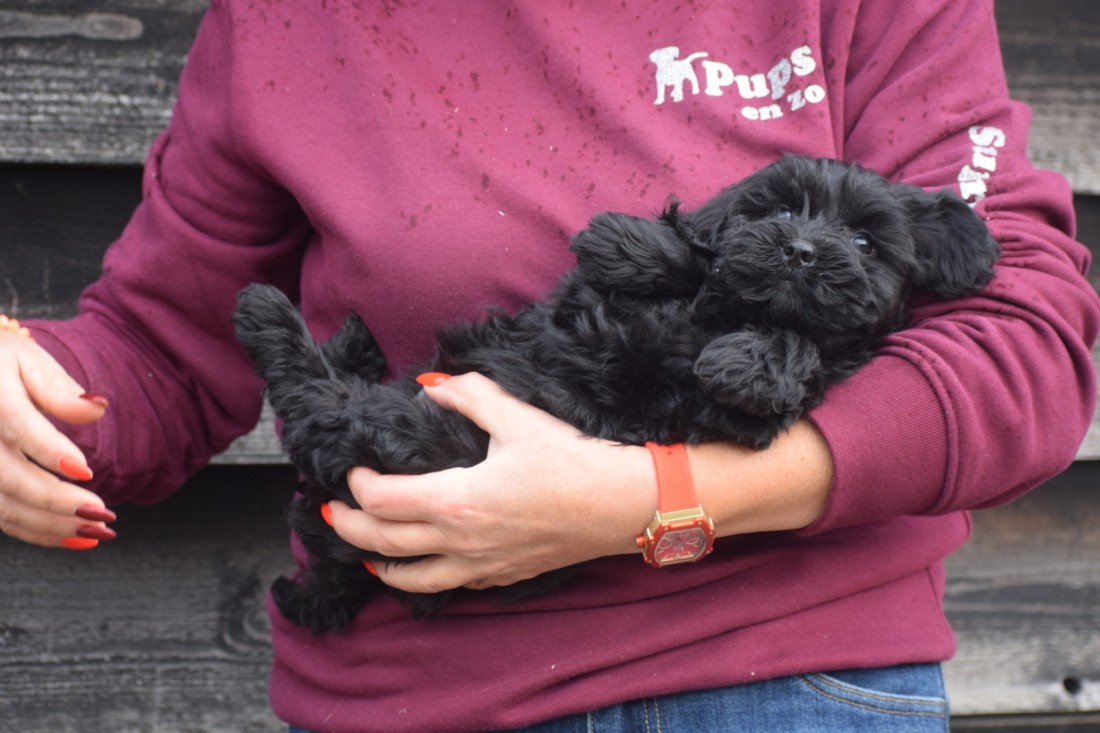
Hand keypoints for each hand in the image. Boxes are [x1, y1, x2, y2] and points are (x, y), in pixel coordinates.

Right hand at [0, 327, 113, 548]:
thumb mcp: (26, 360)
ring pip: (0, 506)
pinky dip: (32, 530)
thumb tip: (97, 407)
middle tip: (102, 514)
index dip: (50, 450)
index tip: (85, 470)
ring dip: (48, 526)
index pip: (17, 426)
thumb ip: (59, 388)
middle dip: (56, 502)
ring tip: (93, 532)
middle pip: (8, 477)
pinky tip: (68, 535)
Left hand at [328, 372, 657, 594]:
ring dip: (378, 562)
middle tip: (330, 511)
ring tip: (361, 550)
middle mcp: (460, 542)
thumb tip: (430, 386)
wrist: (622, 505)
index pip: (381, 500)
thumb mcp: (516, 416)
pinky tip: (420, 565)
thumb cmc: (573, 461)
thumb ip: (467, 396)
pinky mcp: (502, 575)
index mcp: (456, 500)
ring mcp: (481, 566)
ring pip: (411, 577)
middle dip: (348, 526)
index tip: (353, 466)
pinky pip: (448, 585)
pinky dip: (420, 577)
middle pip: (383, 542)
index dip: (356, 484)